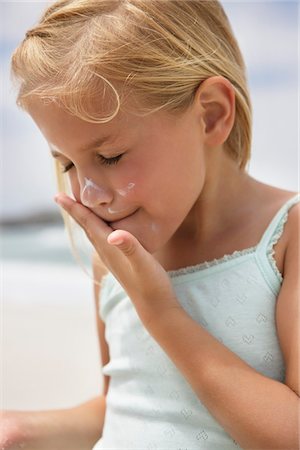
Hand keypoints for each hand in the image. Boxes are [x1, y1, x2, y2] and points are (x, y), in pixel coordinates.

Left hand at [55, 193, 181, 328]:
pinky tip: (104, 229)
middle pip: (86, 227)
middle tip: (61, 197)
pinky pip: (104, 241)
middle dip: (75, 212)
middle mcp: (107, 253)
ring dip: (85, 220)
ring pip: (94, 234)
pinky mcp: (121, 262)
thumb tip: (112, 235)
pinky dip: (98, 229)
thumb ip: (130, 247)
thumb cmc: (151, 285)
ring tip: (78, 209)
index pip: (88, 224)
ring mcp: (113, 259)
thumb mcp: (143, 263)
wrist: (156, 308)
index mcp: (109, 248)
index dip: (74, 209)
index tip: (58, 196)